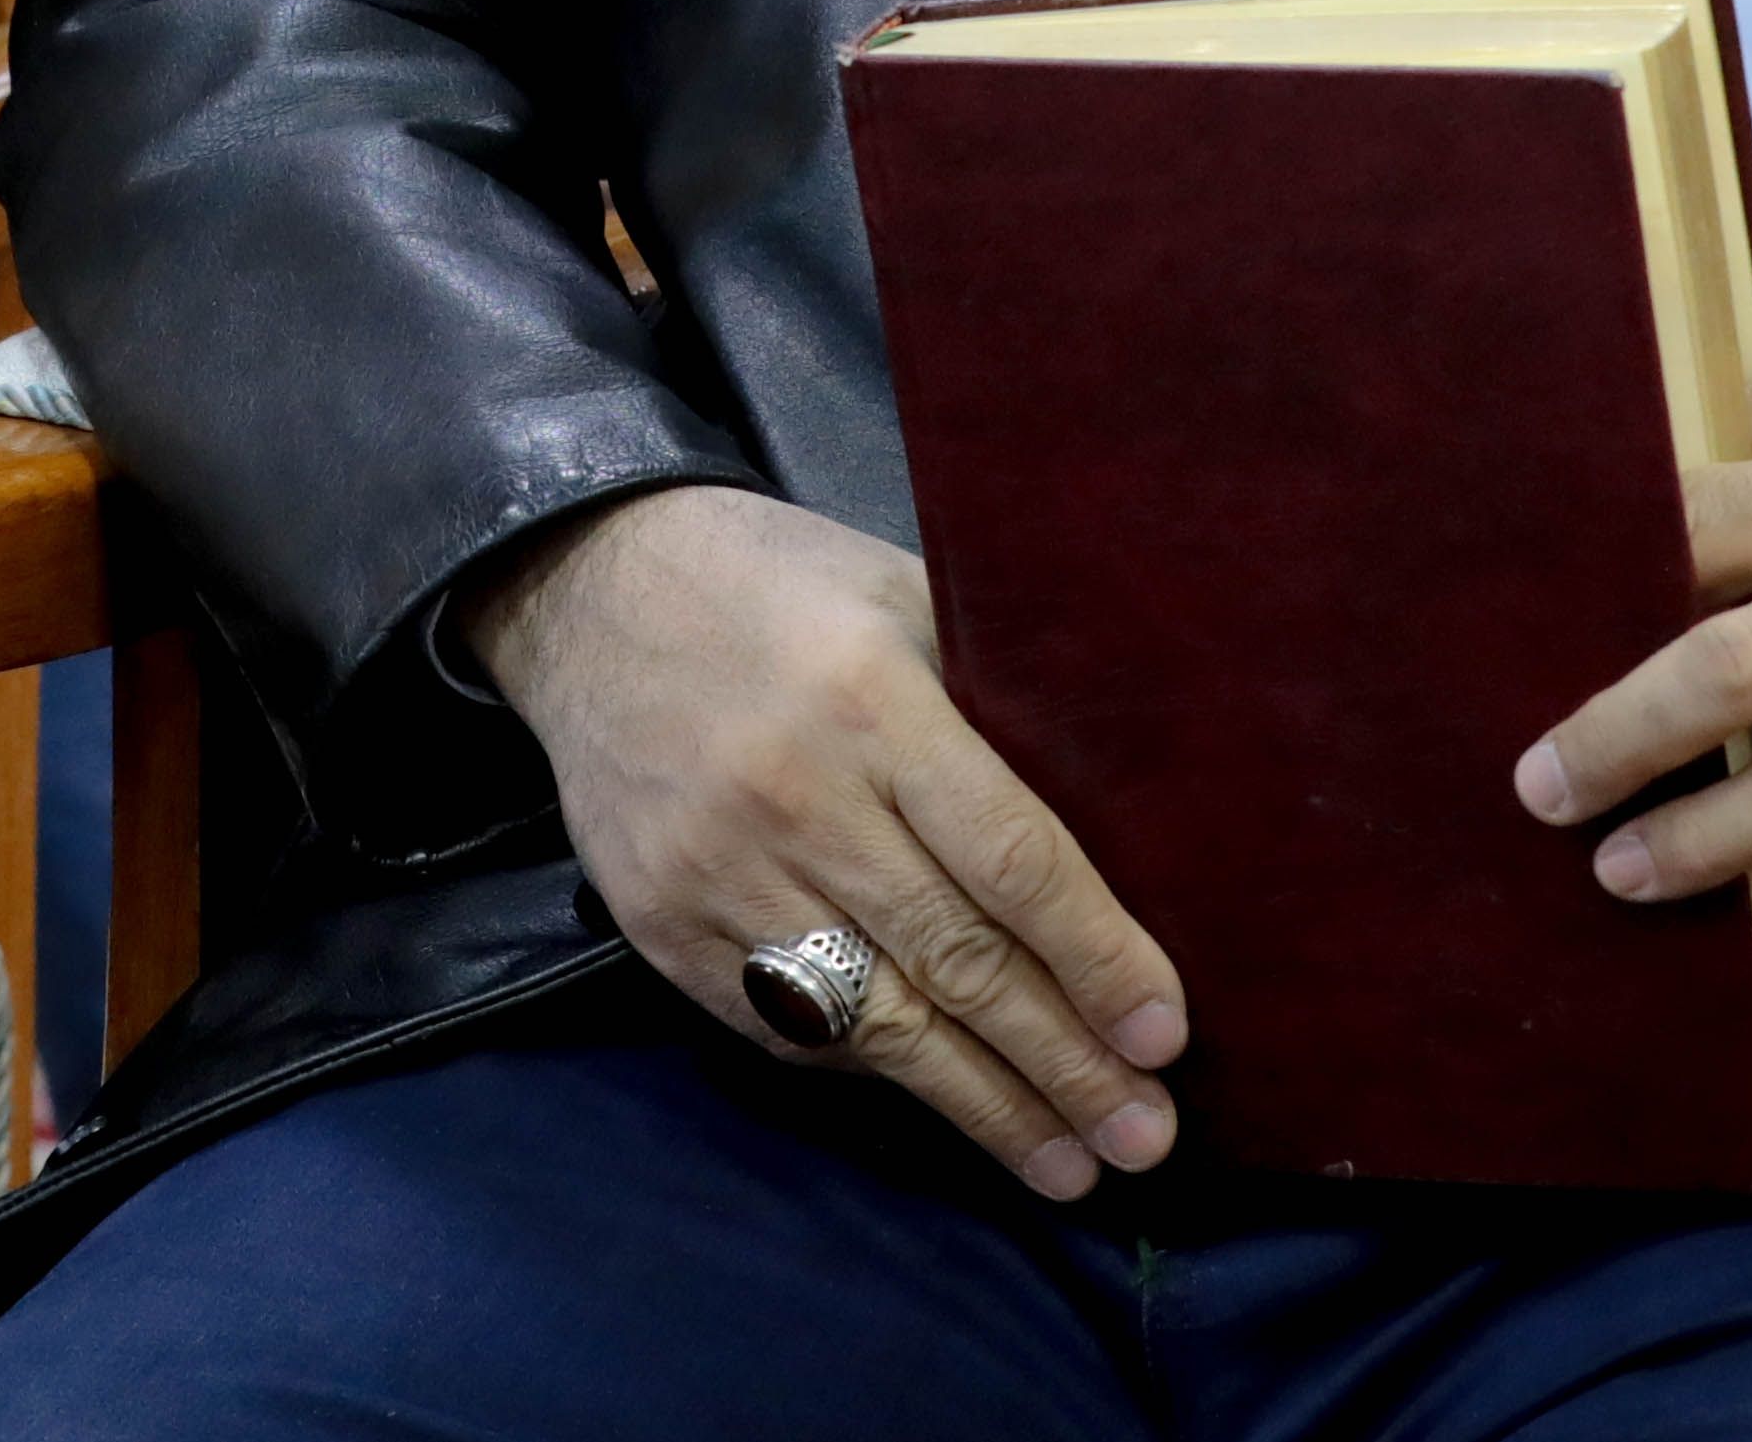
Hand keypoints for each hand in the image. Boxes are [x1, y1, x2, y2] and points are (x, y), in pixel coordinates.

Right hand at [464, 482, 1187, 1201]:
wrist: (586, 593)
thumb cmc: (776, 588)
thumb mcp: (899, 595)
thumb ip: (993, 703)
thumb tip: (1121, 830)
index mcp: (870, 703)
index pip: (1011, 857)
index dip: (1097, 957)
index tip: (1165, 1033)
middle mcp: (794, 798)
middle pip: (956, 961)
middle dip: (1064, 1063)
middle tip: (1146, 1136)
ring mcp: (718, 875)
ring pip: (876, 1020)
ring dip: (984, 1104)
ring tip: (1068, 1162)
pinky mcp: (663, 927)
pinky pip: (788, 1026)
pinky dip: (877, 1069)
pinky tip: (949, 1101)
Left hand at [1513, 336, 1751, 903]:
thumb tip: (1658, 508)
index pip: (1689, 434)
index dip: (1591, 498)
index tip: (1510, 548)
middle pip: (1682, 533)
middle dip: (1568, 599)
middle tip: (1482, 664)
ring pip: (1727, 671)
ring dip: (1617, 740)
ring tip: (1548, 795)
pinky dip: (1715, 831)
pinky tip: (1649, 865)